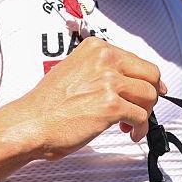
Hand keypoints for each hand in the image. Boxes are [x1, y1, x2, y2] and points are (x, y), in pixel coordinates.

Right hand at [15, 37, 166, 160]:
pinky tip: (130, 132)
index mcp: (96, 48)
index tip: (150, 89)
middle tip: (143, 108)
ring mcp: (109, 81)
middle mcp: (105, 59)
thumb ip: (100, 70)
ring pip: (149, 95)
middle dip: (151, 95)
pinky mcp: (111, 105)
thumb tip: (126, 81)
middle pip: (150, 74)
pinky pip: (141, 116)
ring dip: (145, 113)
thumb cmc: (47, 104)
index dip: (146, 80)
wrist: (31, 123)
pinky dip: (140, 128)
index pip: (137, 60)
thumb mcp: (75, 70)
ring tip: (131, 124)